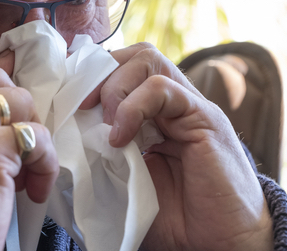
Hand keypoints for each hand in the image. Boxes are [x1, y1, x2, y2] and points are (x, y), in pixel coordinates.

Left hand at [84, 43, 272, 250]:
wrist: (223, 244)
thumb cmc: (178, 219)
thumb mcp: (126, 182)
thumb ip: (102, 156)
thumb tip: (62, 145)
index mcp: (154, 115)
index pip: (121, 69)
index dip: (90, 77)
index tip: (65, 100)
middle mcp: (173, 104)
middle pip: (134, 55)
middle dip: (100, 73)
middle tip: (80, 107)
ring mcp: (190, 108)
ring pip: (148, 60)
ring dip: (115, 87)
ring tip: (104, 123)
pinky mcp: (204, 119)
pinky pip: (163, 89)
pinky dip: (133, 107)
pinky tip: (120, 137)